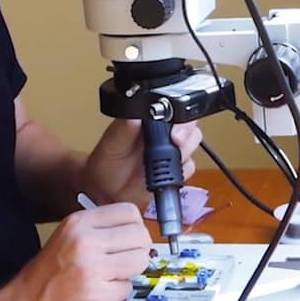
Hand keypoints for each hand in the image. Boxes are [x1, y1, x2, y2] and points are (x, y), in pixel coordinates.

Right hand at [0, 203, 150, 300]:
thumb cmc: (46, 275)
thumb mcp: (68, 237)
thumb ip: (99, 228)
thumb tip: (134, 226)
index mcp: (79, 222)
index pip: (129, 212)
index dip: (135, 226)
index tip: (131, 237)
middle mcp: (85, 241)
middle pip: (140, 235)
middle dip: (138, 249)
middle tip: (126, 259)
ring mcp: (91, 266)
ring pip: (140, 260)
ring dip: (131, 271)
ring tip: (113, 275)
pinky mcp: (96, 292)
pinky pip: (128, 287)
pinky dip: (119, 292)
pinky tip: (102, 290)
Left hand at [82, 119, 201, 205]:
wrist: (106, 192)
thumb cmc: (106, 163)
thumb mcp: (110, 145)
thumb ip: (122, 130)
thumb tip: (133, 117)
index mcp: (148, 119)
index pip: (174, 108)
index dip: (179, 118)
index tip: (174, 131)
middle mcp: (163, 131)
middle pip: (190, 125)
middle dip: (186, 136)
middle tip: (175, 145)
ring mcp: (171, 149)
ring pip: (193, 144)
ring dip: (183, 154)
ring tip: (163, 165)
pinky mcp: (176, 168)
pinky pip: (190, 167)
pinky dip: (181, 172)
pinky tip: (165, 176)